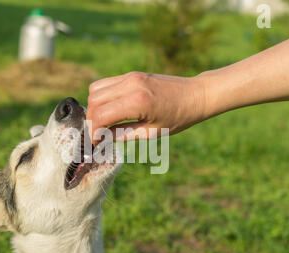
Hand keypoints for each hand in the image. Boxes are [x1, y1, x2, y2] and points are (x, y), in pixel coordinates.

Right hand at [86, 72, 206, 143]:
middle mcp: (130, 85)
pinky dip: (102, 97)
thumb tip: (102, 139)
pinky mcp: (132, 74)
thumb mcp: (151, 133)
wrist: (197, 95)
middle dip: (91, 120)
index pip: (100, 116)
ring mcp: (130, 76)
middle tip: (98, 134)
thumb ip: (123, 135)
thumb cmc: (178, 118)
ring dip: (94, 107)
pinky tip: (110, 110)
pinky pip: (106, 83)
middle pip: (94, 101)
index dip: (94, 132)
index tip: (96, 143)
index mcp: (137, 102)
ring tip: (103, 122)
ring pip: (96, 89)